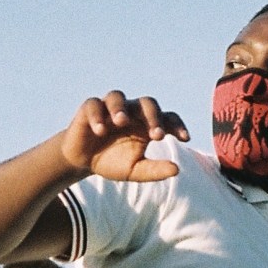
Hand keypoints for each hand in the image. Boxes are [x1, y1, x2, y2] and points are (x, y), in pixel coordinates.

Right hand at [58, 91, 189, 183]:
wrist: (83, 162)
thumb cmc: (112, 162)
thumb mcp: (134, 170)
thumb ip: (154, 170)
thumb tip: (176, 170)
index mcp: (147, 124)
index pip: (167, 117)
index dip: (177, 125)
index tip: (185, 138)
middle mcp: (131, 111)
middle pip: (147, 103)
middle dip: (153, 116)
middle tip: (156, 135)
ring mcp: (109, 108)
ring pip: (118, 96)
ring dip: (120, 107)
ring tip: (122, 121)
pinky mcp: (89, 109)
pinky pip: (93, 105)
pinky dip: (97, 115)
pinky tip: (100, 130)